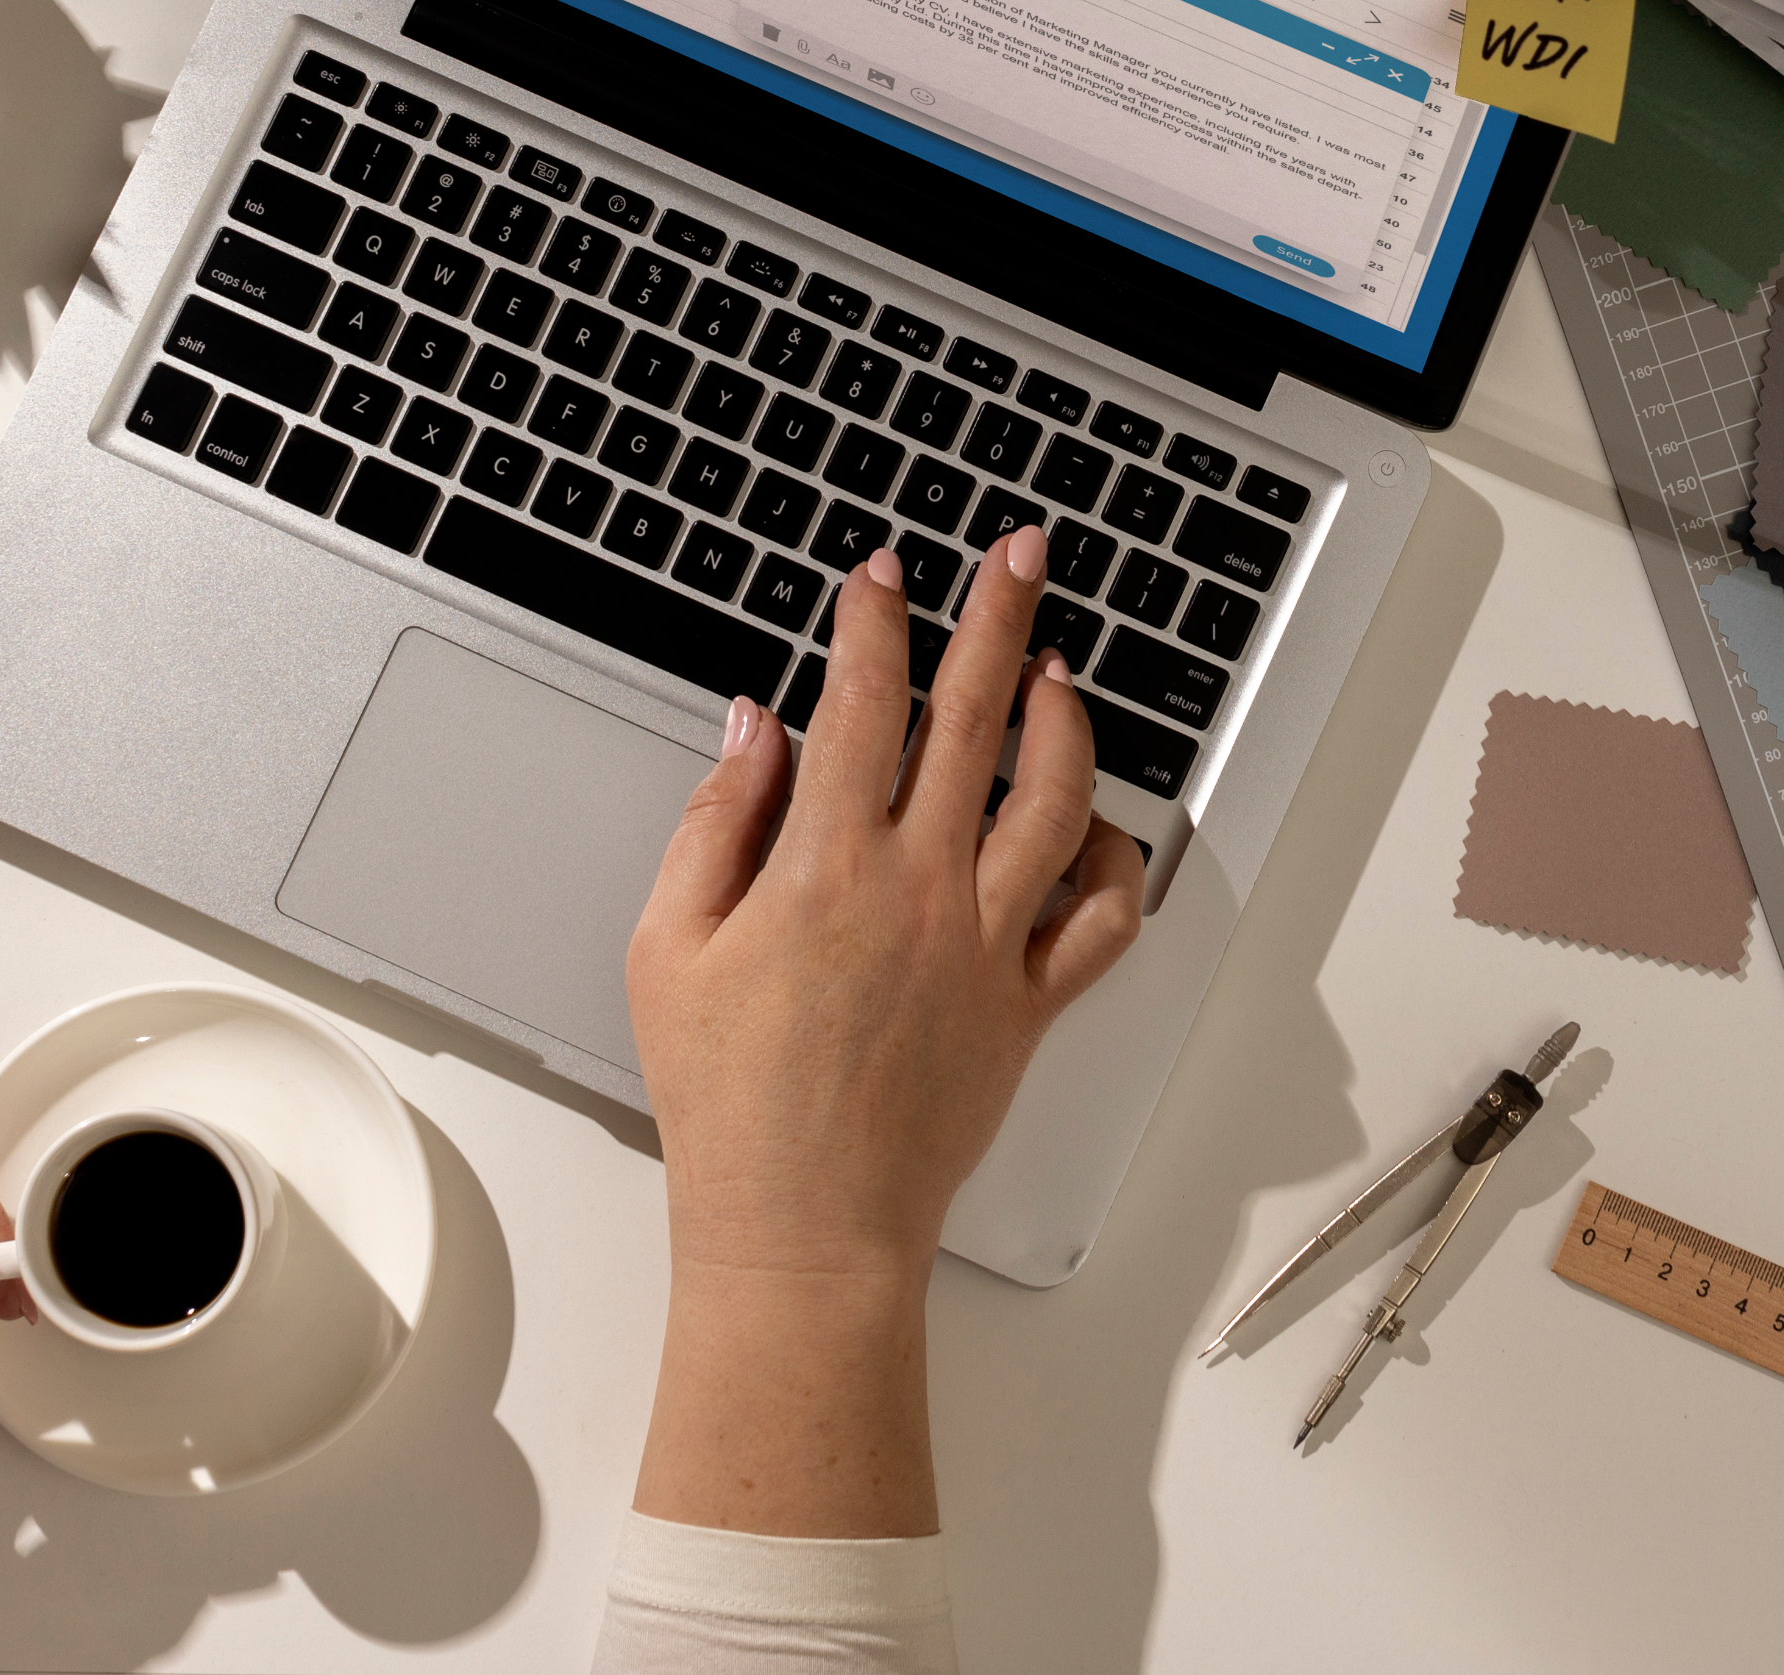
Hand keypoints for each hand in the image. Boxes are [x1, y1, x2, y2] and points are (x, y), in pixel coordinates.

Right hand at [622, 526, 1144, 1531]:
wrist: (803, 1229)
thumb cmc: (729, 1104)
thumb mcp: (668, 949)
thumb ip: (715, 822)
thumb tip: (756, 726)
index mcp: (826, 869)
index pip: (866, 703)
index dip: (877, 622)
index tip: (884, 574)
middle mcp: (923, 891)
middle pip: (978, 718)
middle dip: (1000, 617)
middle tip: (1019, 555)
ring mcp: (989, 946)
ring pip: (1059, 798)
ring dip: (1066, 717)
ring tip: (1058, 668)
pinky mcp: (1030, 1005)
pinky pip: (1103, 918)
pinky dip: (1115, 860)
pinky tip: (1097, 824)